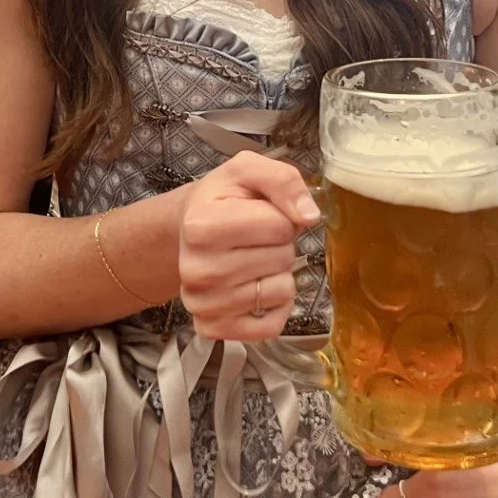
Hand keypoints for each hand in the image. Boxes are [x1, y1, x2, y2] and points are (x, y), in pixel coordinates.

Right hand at [178, 150, 318, 341]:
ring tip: (253, 258)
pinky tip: (257, 287)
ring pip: (282, 292)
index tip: (259, 212)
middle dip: (280, 244)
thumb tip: (309, 216)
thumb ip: (282, 180)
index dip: (280, 215)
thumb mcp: (247, 169)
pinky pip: (272, 326)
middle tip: (256, 237)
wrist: (189, 229)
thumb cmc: (222, 199)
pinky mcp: (212, 328)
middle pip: (282, 258)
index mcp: (201, 226)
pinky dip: (275, 306)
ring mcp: (202, 304)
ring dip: (278, 273)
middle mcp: (197, 270)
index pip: (280, 226)